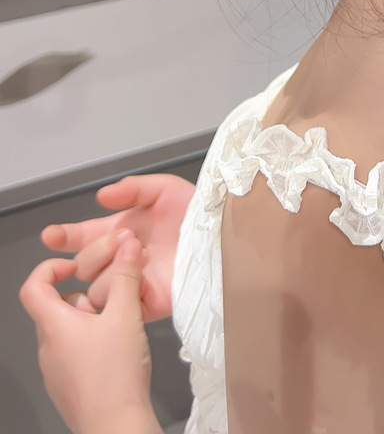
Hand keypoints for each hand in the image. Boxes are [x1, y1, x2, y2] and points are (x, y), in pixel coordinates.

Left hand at [18, 235, 160, 433]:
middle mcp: (47, 348)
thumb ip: (126, 277)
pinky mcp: (66, 388)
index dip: (50, 268)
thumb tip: (128, 246)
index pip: (32, 286)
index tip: (74, 266)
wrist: (116, 429)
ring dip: (91, 322)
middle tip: (113, 300)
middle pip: (56, 309)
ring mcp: (54, 372)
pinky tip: (117, 354)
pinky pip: (73, 356)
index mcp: (54, 326)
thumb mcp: (126, 315)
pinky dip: (92, 346)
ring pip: (67, 332)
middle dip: (86, 297)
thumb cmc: (116, 376)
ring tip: (120, 327)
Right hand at [40, 173, 194, 320]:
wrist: (222, 238)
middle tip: (124, 236)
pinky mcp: (145, 304)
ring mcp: (131, 283)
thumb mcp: (165, 190)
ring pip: (95, 287)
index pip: (83, 237)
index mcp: (121, 231)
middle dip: (96, 249)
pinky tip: (138, 271)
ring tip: (139, 252)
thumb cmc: (197, 214)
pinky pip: (118, 304)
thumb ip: (132, 188)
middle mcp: (121, 259)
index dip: (65, 236)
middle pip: (83, 265)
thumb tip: (101, 197)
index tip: (51, 235)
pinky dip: (122, 287)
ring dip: (111, 268)